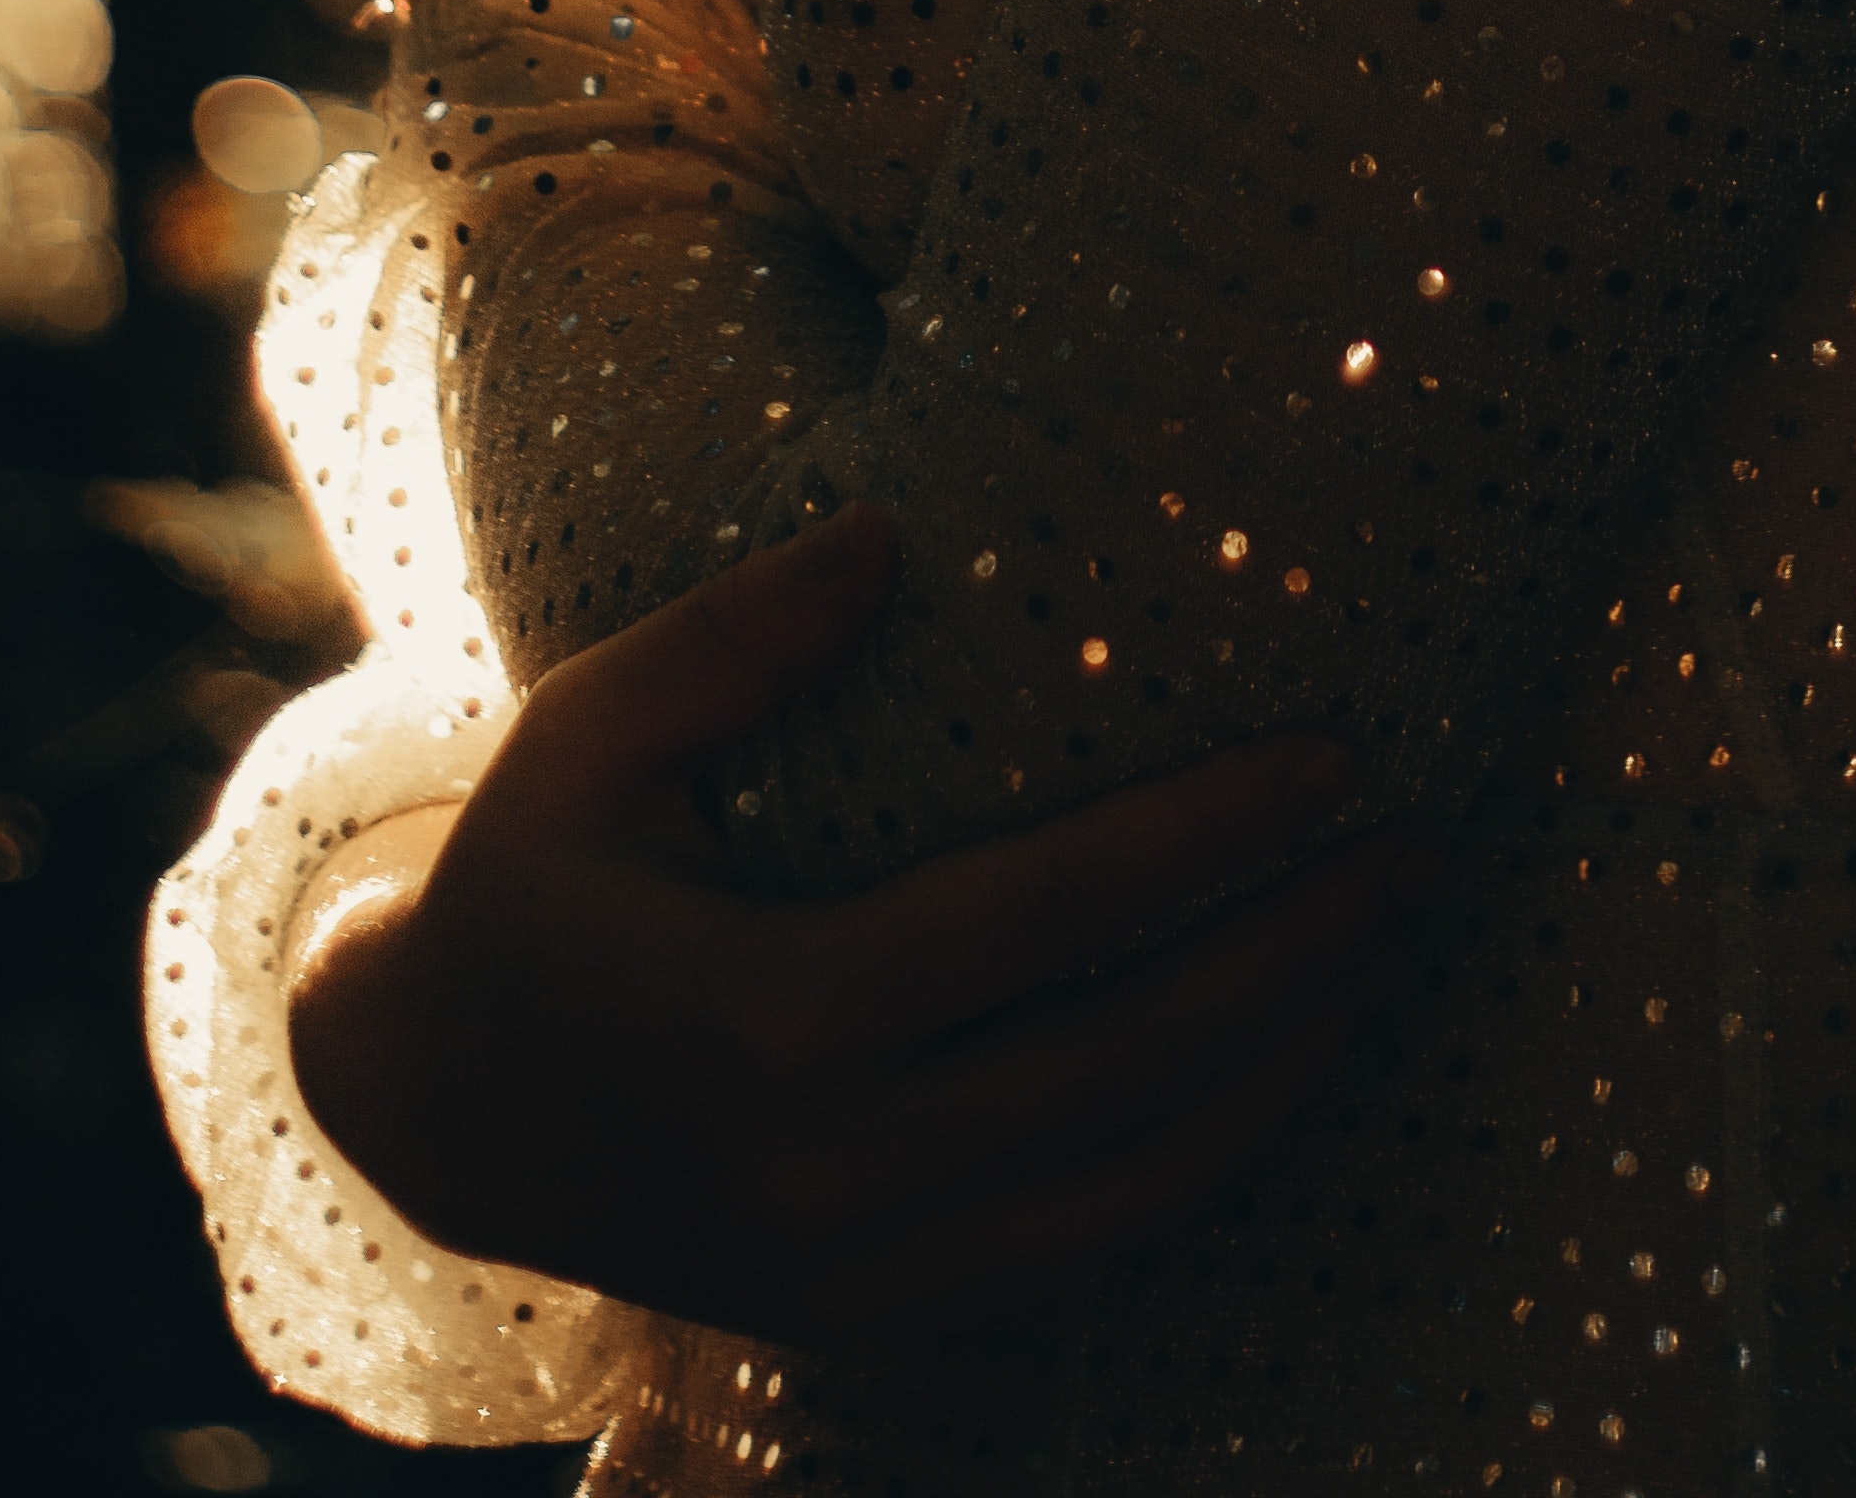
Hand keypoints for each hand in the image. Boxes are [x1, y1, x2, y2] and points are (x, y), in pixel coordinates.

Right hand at [288, 506, 1437, 1341]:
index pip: (1041, 923)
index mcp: (765, 1019)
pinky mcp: (878, 1320)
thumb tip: (893, 535)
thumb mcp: (587, 735)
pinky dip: (1203, 1163)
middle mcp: (828, 1171)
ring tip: (1390, 945)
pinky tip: (1285, 1066)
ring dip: (1287, 1068)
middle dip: (1297, 960)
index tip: (1330, 758)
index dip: (1201, 843)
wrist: (436, 1116)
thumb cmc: (528, 883)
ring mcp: (860, 1274)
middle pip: (1126, 1069)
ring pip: (1133, 1186)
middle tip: (1419, 847)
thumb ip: (737, 639)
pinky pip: (1086, 1251)